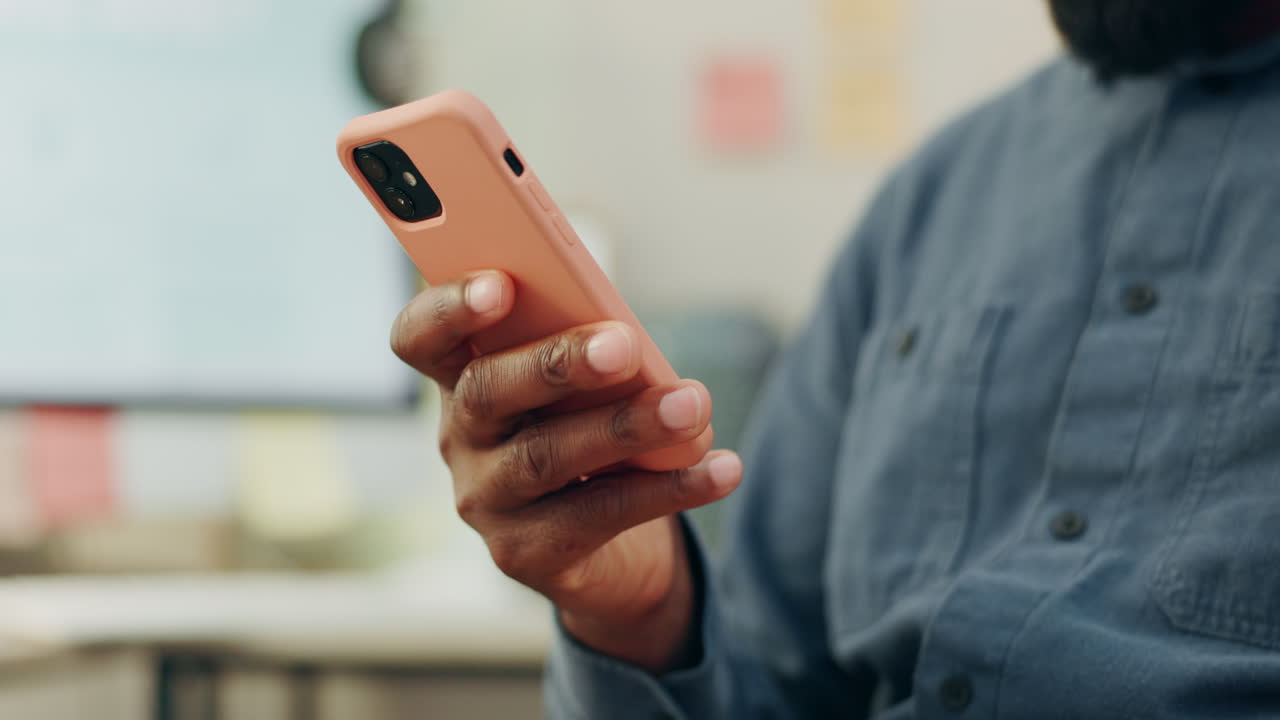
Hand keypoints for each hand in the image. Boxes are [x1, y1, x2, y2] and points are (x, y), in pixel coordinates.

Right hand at [390, 270, 742, 670]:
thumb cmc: (590, 430)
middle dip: (557, 363)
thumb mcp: (583, 385)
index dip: (447, 309)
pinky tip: (720, 468)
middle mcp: (461, 437)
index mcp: (463, 375)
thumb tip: (629, 342)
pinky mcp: (527, 554)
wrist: (604, 551)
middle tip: (625, 345)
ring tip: (692, 405)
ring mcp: (487, 500)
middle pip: (488, 391)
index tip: (498, 285)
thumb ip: (587, 352)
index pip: (421, 337)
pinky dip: (669, 488)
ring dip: (626, 426)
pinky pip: (600, 515)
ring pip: (545, 457)